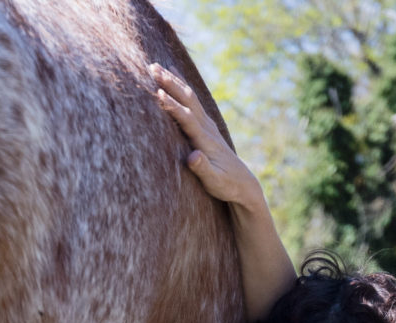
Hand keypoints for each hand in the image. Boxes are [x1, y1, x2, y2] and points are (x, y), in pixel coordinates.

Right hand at [150, 63, 262, 209]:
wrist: (243, 183)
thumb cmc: (226, 185)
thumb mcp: (214, 181)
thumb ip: (203, 168)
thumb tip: (193, 157)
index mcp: (206, 140)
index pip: (187, 118)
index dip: (172, 105)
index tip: (157, 92)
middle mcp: (207, 127)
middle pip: (187, 99)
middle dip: (170, 83)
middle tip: (152, 68)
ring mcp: (208, 124)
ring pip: (189, 96)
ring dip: (173, 80)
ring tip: (157, 66)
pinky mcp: (206, 125)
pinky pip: (192, 100)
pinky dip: (181, 85)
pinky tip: (174, 74)